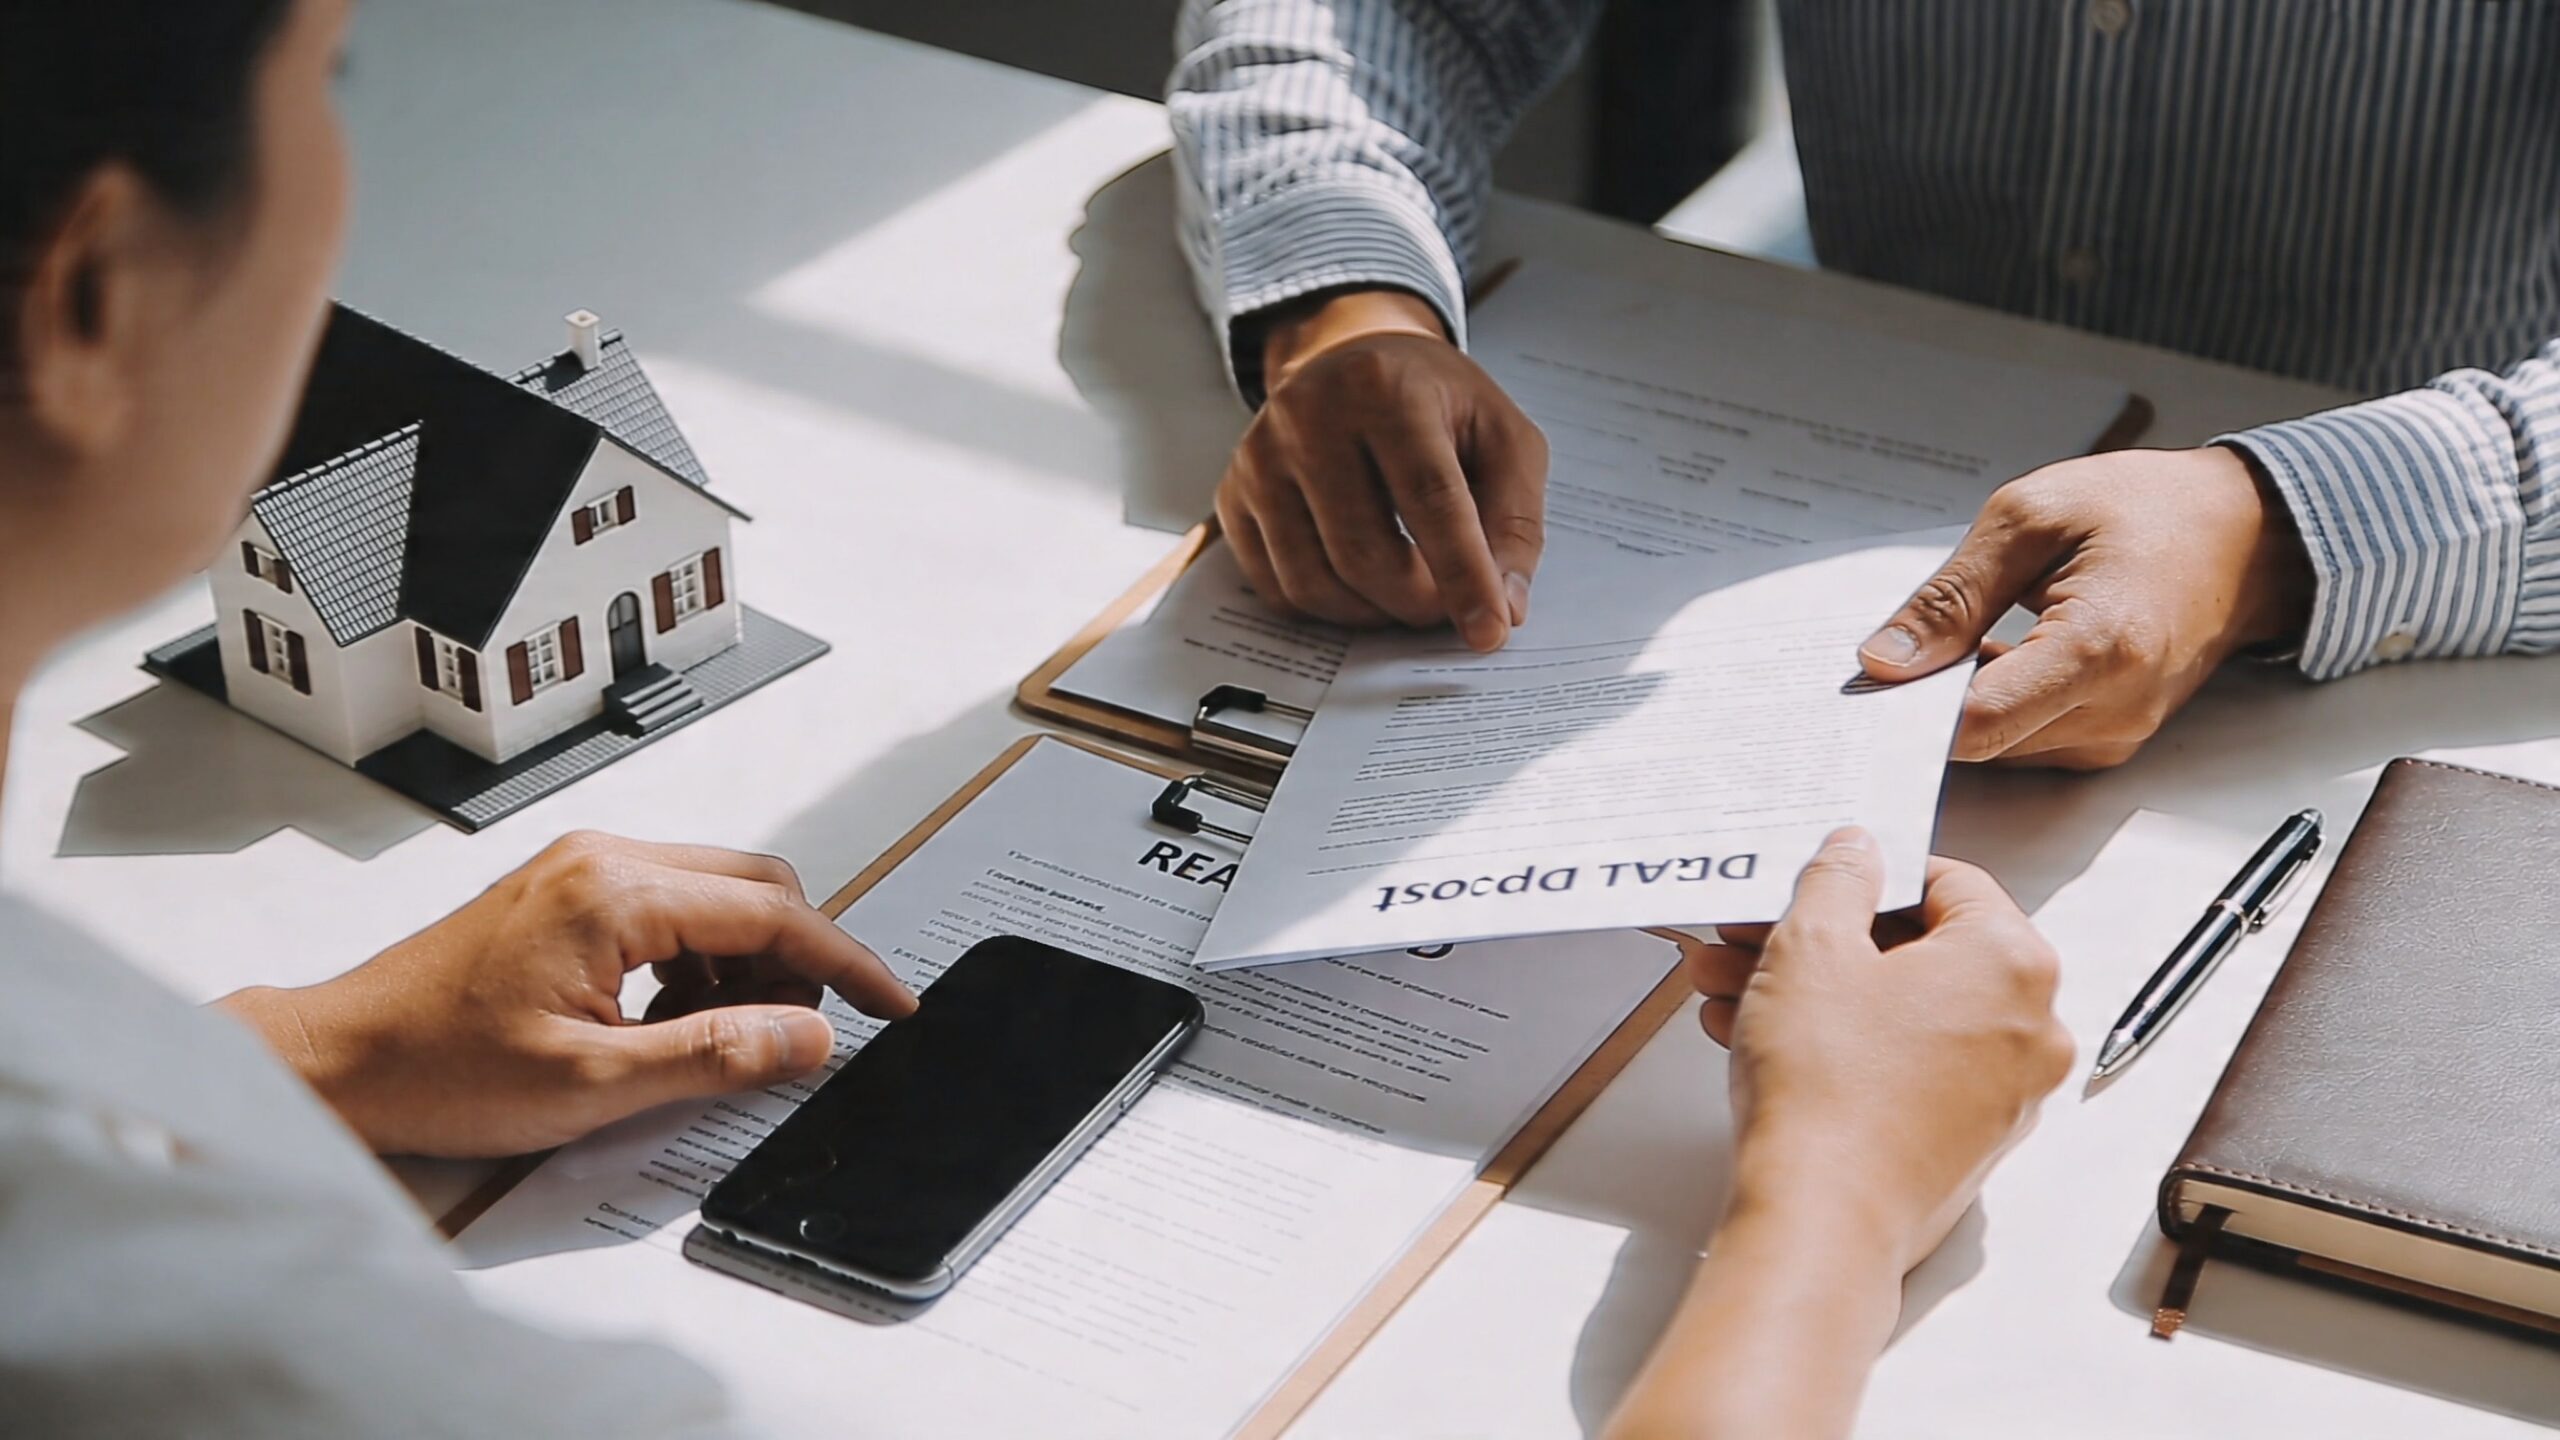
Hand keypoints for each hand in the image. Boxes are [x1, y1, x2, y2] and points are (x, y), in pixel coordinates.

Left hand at [218, 832, 916, 1157]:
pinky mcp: (569, 894)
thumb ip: (716, 1056)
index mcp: (616, 892)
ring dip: (744, 965)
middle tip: (799, 1035)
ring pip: (717, 897)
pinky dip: (698, 962)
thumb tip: (810, 1036)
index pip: (772, 915)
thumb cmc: (438, 1068)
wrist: (342, 1060)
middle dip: (797, 962)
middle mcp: (605, 860)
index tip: (890, 1003)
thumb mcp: (594, 1085)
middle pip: (756, 888)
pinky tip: (670, 1023)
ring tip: (715, 1041)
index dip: (844, 963)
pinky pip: (671, 908)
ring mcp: (583, 870)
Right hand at [1221, 287, 1548, 651]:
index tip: (1490, 632)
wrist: (1350, 358)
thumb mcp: (1502, 437)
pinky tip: (1357, 584)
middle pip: (1365, 554)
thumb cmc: (1434, 403)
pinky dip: (1325, 608)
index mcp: (1386, 389)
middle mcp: (1309, 417)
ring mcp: (1260, 459)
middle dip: (1416, 603)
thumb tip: (1504, 608)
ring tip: (1406, 591)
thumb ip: (1514, 520)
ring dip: (1371, 613)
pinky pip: (1276, 588)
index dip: (1464, 575)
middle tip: (1446, 607)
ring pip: (1313, 582)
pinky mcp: (1233, 495)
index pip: (1429, 500)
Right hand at [1687, 830, 2071, 1272]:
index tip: (1818, 878)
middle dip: (1822, 938)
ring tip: (1731, 988)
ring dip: (1814, 991)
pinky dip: (1840, 1044)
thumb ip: (1836, 878)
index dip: (1869, 872)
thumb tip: (1856, 851)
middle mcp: (2027, 1028)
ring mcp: (2000, 1093)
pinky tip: (1758, 1036)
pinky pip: (1901, 1066)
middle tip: (1754, 932)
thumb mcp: (1810, 946)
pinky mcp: (1962, 1141)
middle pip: (1918, 952)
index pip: (1949, 882)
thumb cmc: (1826, 1087)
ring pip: (1900, 1013)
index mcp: (2012, 963)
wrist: (1819, 1220)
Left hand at [1857, 445, 2315, 768]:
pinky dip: (1991, 711)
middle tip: (1877, 661)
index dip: (1905, 713)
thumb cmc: (2146, 509)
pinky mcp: (2112, 739)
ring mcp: (2117, 734)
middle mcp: (2114, 710)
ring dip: (1954, 712)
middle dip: (1919, 711)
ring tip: (1933, 648)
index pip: (1977, 722)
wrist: (2244, 534)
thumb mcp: (2030, 518)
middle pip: (1981, 746)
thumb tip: (1881, 662)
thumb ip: (1951, 597)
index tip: (1857, 688)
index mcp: (2098, 647)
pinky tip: (1973, 664)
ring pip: (1999, 751)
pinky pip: (2027, 743)